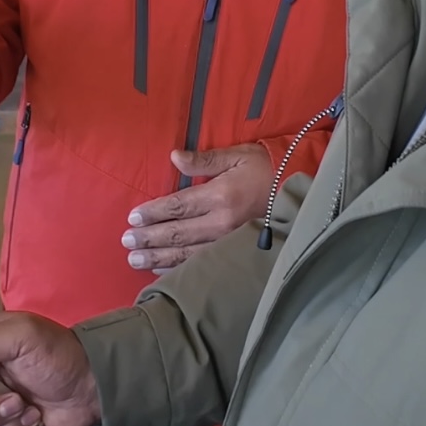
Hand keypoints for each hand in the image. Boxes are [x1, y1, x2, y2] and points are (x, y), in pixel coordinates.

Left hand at [122, 143, 272, 270]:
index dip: (153, 213)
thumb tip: (173, 157)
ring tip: (135, 260)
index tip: (132, 218)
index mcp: (220, 196)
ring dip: (158, 258)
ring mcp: (229, 243)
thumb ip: (203, 159)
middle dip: (149, 238)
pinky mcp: (235, 255)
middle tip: (126, 241)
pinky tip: (163, 271)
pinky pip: (203, 265)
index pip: (178, 206)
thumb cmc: (265, 169)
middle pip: (178, 234)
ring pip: (187, 254)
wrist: (299, 192)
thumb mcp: (236, 155)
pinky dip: (180, 270)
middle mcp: (222, 224)